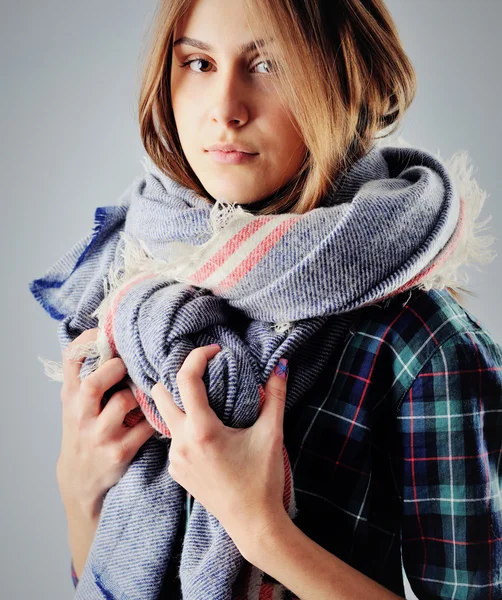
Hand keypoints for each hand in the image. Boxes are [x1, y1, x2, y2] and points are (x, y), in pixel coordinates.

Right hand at [56, 328, 155, 518]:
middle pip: (93, 384)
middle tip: (128, 366)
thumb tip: (111, 339)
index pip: (71, 361)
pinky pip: (144, 426)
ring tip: (145, 392)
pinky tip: (157, 413)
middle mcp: (81, 415)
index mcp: (71, 396)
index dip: (88, 342)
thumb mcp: (76, 404)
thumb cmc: (85, 429)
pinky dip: (154, 417)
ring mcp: (99, 435)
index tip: (105, 333)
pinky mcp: (119, 452)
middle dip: (115, 369)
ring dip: (139, 394)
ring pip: (123, 402)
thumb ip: (88, 376)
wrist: (80, 477)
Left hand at [150, 344, 289, 554]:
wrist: (253, 524)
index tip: (215, 351)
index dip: (198, 356)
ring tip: (204, 401)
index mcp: (201, 430)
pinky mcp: (176, 472)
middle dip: (177, 378)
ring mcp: (174, 459)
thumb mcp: (271, 434)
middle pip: (160, 393)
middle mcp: (181, 442)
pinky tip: (206, 434)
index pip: (186, 379)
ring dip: (180, 404)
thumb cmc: (263, 479)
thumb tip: (281, 366)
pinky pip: (172, 439)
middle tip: (202, 375)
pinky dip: (184, 428)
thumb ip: (275, 396)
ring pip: (165, 417)